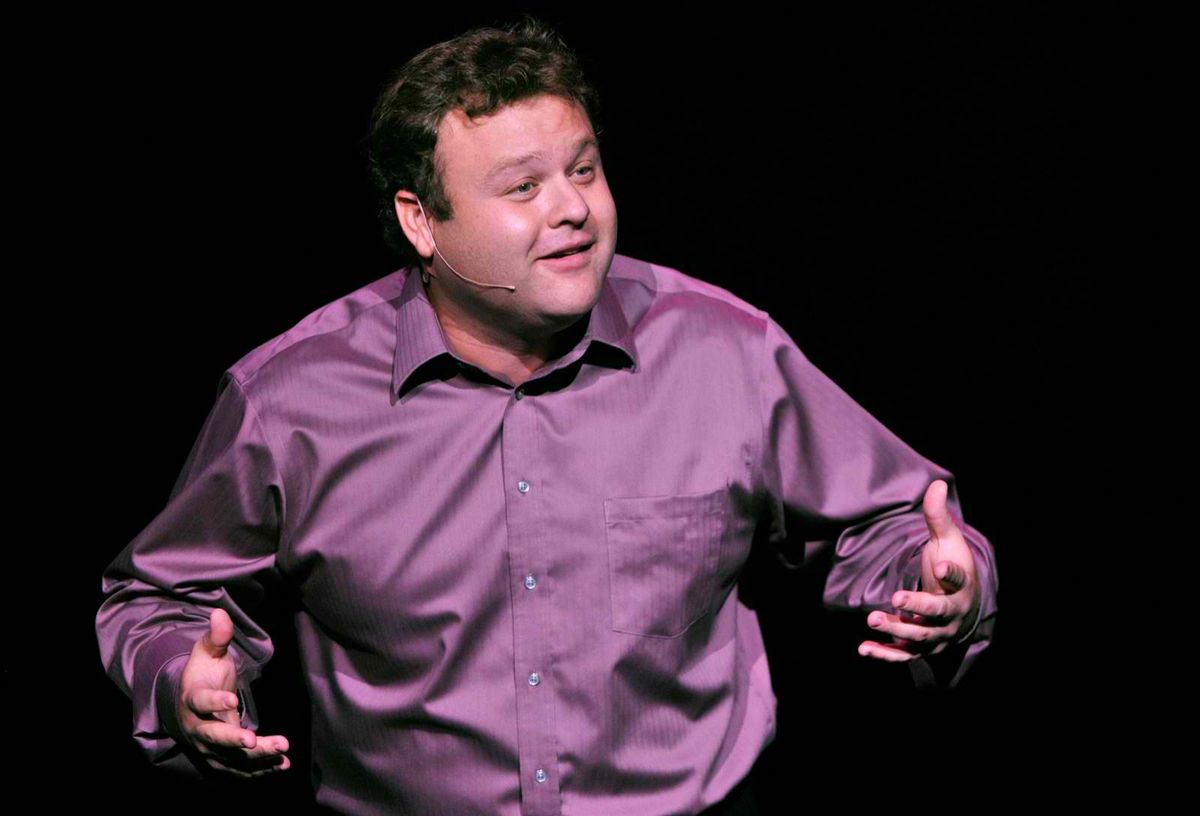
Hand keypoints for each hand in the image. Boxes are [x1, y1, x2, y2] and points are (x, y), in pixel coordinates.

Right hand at [174, 607, 290, 777]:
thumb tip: (220, 612)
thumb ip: (216, 637)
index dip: (214, 701)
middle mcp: (197, 727)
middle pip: (214, 736)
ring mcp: (208, 747)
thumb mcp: (206, 654)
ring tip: (283, 752)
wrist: (188, 707)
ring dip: (256, 758)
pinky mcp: (220, 760)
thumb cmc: (202, 676)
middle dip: (232, 740)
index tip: (231, 699)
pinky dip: (259, 770)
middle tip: (252, 741)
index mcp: (192, 699)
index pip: (200, 702)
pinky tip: (283, 765)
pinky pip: (239, 769)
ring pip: (230, 757)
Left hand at [858, 479, 980, 662]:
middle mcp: (952, 615)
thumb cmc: (952, 566)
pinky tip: (863, 648)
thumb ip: (938, 517)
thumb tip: (935, 483)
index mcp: (962, 586)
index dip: (952, 572)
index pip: (959, 579)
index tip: (942, 565)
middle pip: (937, 615)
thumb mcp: (948, 541)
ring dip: (896, 630)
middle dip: (918, 608)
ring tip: (872, 619)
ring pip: (919, 637)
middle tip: (896, 599)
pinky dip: (885, 654)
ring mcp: (937, 634)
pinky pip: (904, 654)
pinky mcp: (920, 646)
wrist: (962, 605)